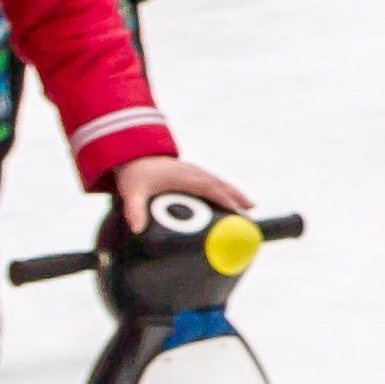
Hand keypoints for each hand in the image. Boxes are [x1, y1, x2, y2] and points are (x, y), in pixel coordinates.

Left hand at [105, 153, 247, 217]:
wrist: (133, 154)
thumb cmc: (135, 174)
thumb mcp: (132, 192)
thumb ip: (134, 210)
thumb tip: (137, 229)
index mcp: (183, 176)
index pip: (208, 188)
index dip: (223, 198)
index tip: (236, 210)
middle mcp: (193, 173)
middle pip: (220, 184)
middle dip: (237, 196)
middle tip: (252, 209)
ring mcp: (194, 172)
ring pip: (219, 182)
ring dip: (235, 193)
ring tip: (250, 206)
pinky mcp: (192, 174)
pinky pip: (214, 182)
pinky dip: (225, 190)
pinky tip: (230, 199)